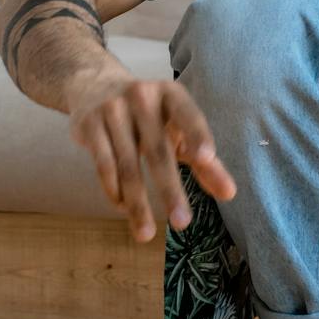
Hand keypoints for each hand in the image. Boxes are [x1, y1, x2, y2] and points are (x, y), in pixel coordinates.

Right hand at [66, 74, 236, 242]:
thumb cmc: (150, 114)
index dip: (197, 136)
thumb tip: (229, 194)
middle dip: (170, 190)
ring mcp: (112, 109)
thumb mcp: (178, 129)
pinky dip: (114, 191)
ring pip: (127, 165)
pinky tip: (124, 209)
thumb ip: (204, 161)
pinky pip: (103, 164)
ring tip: (146, 234)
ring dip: (137, 203)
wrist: (95, 84)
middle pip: (157, 151)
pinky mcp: (88, 124)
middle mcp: (141, 97)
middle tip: (183, 224)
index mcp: (171, 94)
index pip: (189, 115)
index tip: (206, 159)